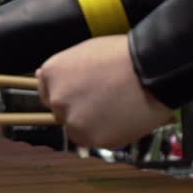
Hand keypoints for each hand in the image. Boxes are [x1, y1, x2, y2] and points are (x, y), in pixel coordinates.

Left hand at [37, 35, 173, 148]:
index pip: (48, 94)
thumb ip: (62, 70)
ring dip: (92, 123)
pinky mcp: (90, 137)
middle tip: (104, 100)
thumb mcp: (83, 52)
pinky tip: (121, 118)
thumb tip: (41, 76)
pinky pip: (95, 140)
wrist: (152, 68)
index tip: (82, 95)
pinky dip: (106, 134)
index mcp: (51, 74)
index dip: (68, 95)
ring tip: (115, 108)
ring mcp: (72, 119)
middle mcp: (56, 98)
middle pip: (62, 112)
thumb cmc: (122, 56)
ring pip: (77, 128)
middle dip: (79, 108)